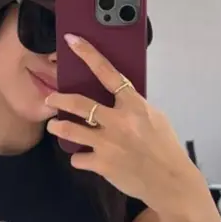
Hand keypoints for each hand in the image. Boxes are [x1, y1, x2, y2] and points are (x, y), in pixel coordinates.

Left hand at [45, 33, 204, 214]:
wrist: (170, 181)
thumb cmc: (164, 147)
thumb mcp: (154, 118)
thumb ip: (133, 106)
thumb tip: (117, 98)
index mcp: (134, 105)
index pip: (108, 73)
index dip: (88, 54)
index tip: (72, 41)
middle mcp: (119, 121)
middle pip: (80, 104)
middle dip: (59, 100)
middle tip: (50, 99)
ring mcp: (108, 143)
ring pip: (70, 131)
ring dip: (59, 127)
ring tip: (55, 126)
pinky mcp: (102, 164)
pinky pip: (79, 158)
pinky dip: (80, 158)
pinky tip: (84, 158)